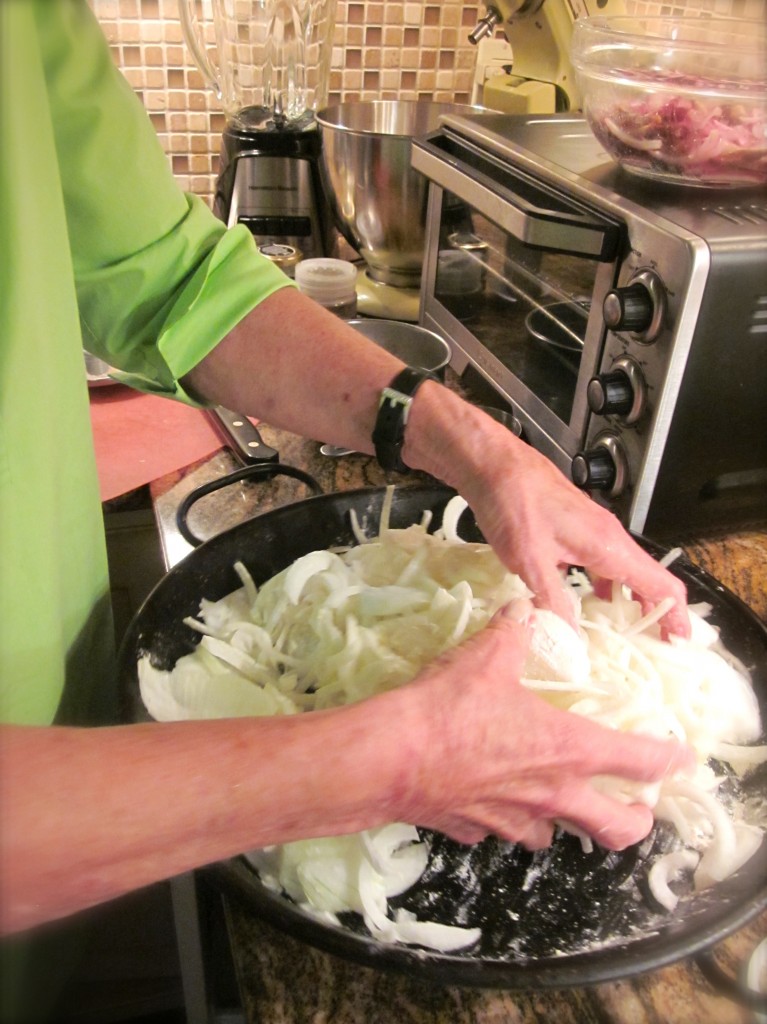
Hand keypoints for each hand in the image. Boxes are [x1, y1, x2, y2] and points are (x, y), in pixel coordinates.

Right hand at [403, 603, 694, 850]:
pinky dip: (503, 819)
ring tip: (556, 801)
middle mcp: (549, 794)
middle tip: (637, 811)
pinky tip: (489, 798)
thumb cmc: (450, 706)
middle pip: (613, 828)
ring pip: (554, 835)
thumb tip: (522, 608)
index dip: (667, 760)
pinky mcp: (473, 830)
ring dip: (562, 821)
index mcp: (567, 749)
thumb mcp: (487, 656)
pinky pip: (499, 831)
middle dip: (634, 822)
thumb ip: (514, 630)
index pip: (638, 762)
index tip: (680, 758)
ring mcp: (511, 820)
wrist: (392, 757)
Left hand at [455, 413, 689, 637]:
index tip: (679, 645)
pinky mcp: (575, 529)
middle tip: (652, 647)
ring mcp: (593, 531)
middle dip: (655, 614)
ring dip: (628, 601)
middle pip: (648, 580)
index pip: (662, 585)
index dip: (676, 618)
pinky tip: (585, 602)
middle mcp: (608, 537)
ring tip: (622, 632)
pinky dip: (603, 586)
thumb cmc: (512, 503)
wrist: (494, 466)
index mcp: (608, 546)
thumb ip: (552, 602)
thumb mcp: (529, 561)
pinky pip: (600, 563)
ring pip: (623, 571)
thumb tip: (570, 639)